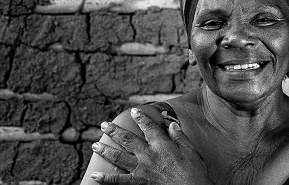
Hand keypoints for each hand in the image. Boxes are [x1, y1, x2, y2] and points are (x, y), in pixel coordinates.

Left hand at [91, 108, 213, 184]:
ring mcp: (141, 170)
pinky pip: (119, 180)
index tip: (133, 111)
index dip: (140, 117)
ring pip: (118, 158)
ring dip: (105, 150)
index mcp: (161, 145)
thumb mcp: (190, 150)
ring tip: (95, 145)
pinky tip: (95, 176)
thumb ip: (179, 136)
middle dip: (114, 131)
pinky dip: (106, 179)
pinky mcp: (139, 183)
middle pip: (127, 139)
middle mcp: (148, 155)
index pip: (148, 126)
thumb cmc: (193, 171)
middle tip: (104, 125)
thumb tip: (171, 125)